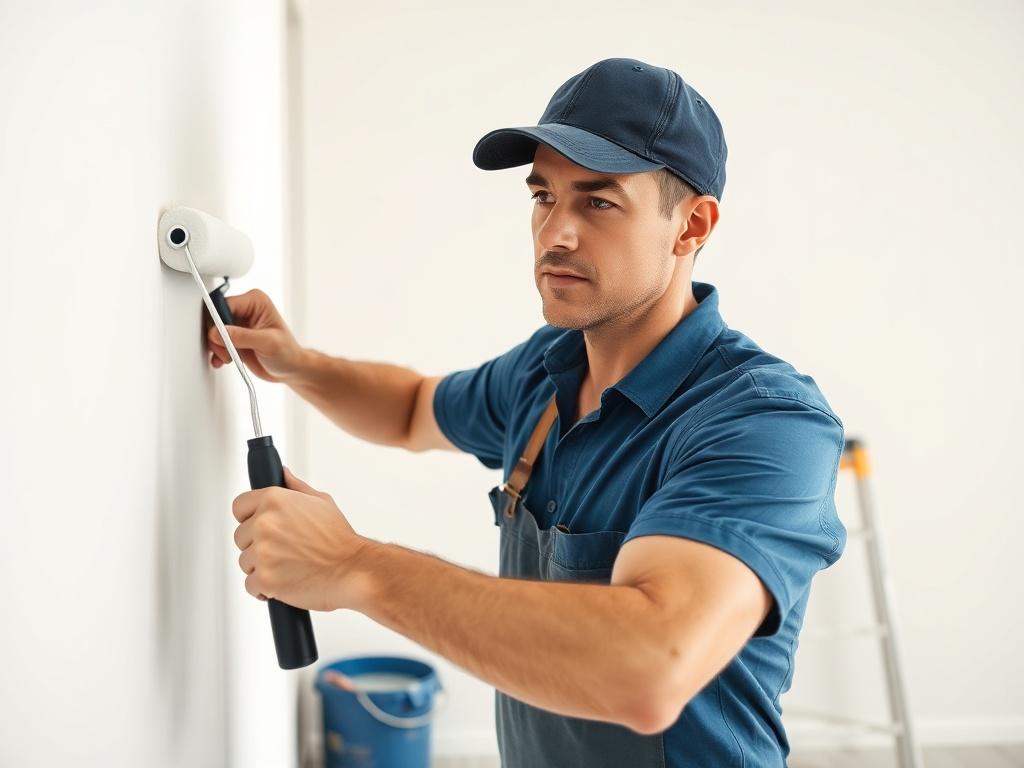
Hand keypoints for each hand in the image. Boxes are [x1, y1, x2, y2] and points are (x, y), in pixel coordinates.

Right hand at [206, 288, 304, 382]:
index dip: (218, 321)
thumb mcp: (268, 343)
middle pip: (215, 317)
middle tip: (226, 352)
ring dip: (217, 347)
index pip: (224, 304)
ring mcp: (238, 324)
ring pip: (213, 331)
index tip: (219, 337)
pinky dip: (217, 353)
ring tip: (228, 358)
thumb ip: (243, 336)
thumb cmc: (288, 353)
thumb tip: (218, 332)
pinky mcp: (234, 337)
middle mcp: (245, 309)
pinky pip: (215, 341)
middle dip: (217, 337)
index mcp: (255, 301)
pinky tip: (224, 361)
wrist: (289, 369)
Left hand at [231, 466, 376, 611]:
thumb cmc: (340, 539)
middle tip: (284, 551)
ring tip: (288, 567)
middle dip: (258, 545)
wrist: (354, 569)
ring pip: (245, 562)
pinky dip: (265, 589)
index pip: (239, 506)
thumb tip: (282, 473)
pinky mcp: (265, 578)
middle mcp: (265, 523)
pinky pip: (251, 585)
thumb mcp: (322, 502)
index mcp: (275, 500)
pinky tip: (284, 583)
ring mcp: (263, 552)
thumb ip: (296, 488)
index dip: (249, 518)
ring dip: (262, 568)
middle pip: (240, 537)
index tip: (258, 527)